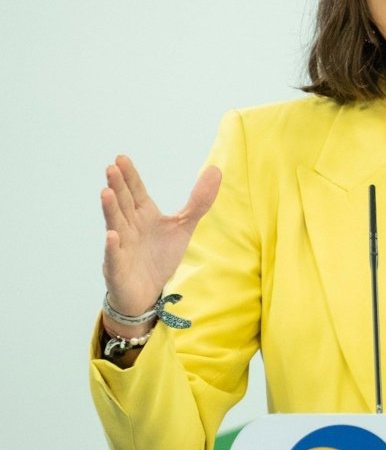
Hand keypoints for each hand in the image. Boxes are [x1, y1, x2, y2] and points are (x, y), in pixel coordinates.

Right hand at [100, 155, 221, 323]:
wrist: (148, 291)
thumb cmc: (160, 255)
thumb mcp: (183, 226)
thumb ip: (199, 200)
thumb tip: (216, 169)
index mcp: (143, 215)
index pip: (136, 192)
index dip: (130, 176)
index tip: (122, 158)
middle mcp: (128, 226)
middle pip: (123, 203)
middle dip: (117, 187)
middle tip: (111, 168)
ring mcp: (121, 247)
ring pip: (115, 225)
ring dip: (110, 210)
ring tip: (105, 193)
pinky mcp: (118, 268)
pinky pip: (114, 256)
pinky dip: (112, 247)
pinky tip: (112, 236)